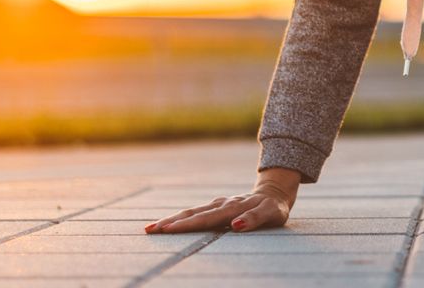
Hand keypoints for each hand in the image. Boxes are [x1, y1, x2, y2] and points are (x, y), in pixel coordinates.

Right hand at [143, 169, 298, 233]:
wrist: (274, 192)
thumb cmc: (274, 208)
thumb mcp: (272, 214)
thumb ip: (255, 218)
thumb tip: (236, 225)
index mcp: (232, 208)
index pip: (205, 219)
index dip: (186, 225)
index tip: (167, 229)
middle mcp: (221, 205)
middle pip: (192, 214)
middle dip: (170, 223)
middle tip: (149, 230)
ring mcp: (218, 204)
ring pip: (191, 212)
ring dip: (172, 220)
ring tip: (152, 227)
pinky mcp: (217, 206)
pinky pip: (196, 212)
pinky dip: (181, 218)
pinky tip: (168, 224)